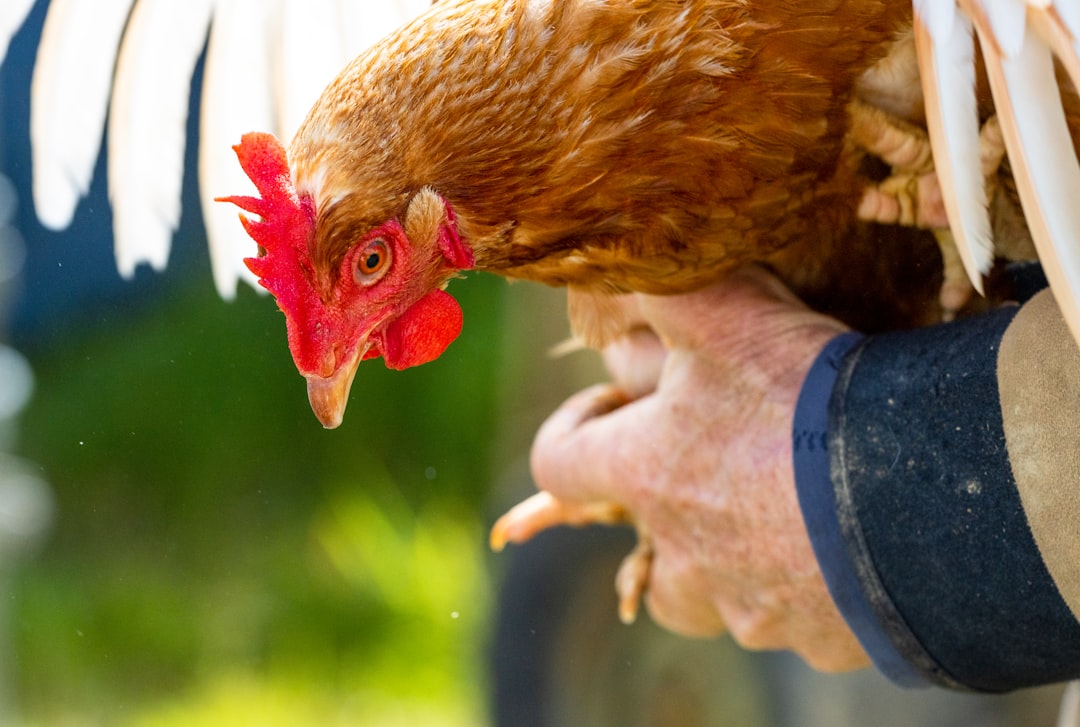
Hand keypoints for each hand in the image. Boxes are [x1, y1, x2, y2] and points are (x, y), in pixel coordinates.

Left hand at [530, 266, 869, 671]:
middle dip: (667, 514)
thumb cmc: (806, 395)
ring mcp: (750, 607)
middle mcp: (684, 556)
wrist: (929, 489)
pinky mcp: (819, 639)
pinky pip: (800, 619)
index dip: (572, 428)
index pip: (555, 463)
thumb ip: (658, 290)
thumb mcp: (722, 311)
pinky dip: (813, 588)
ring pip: (717, 598)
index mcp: (646, 476)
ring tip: (789, 514)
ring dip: (734, 561)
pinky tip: (858, 548)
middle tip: (722, 470)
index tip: (614, 404)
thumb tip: (615, 275)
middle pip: (642, 554)